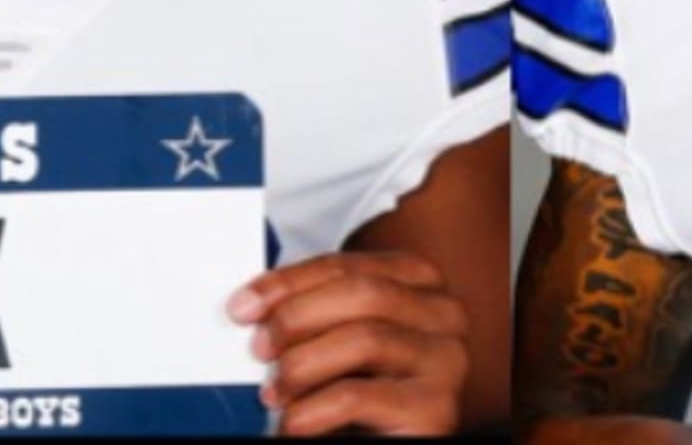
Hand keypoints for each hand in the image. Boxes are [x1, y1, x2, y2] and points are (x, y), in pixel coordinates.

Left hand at [227, 252, 469, 436]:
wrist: (393, 443)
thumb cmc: (364, 389)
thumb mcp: (341, 337)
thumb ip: (317, 311)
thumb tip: (254, 305)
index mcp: (421, 281)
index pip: (348, 265)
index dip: (292, 281)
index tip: (245, 304)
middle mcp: (444, 313)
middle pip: (362, 294)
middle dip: (298, 316)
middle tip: (258, 346)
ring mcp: (446, 360)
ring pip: (365, 339)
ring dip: (303, 365)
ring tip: (273, 391)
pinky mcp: (435, 410)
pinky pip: (360, 397)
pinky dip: (313, 410)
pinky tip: (292, 423)